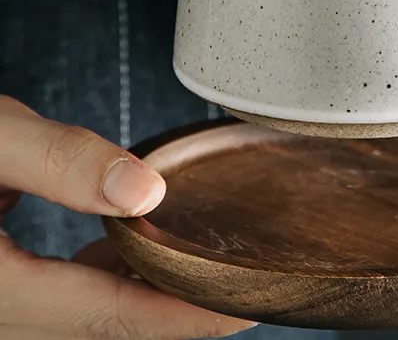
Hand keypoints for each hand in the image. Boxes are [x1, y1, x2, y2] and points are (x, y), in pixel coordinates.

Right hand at [0, 95, 253, 338]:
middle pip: (102, 327)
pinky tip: (128, 252)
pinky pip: (60, 303)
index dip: (187, 315)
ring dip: (142, 298)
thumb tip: (146, 191)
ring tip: (202, 267)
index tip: (250, 305)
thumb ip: (62, 161)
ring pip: (82, 320)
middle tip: (245, 285)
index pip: (111, 315)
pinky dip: (104, 284)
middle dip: (176, 312)